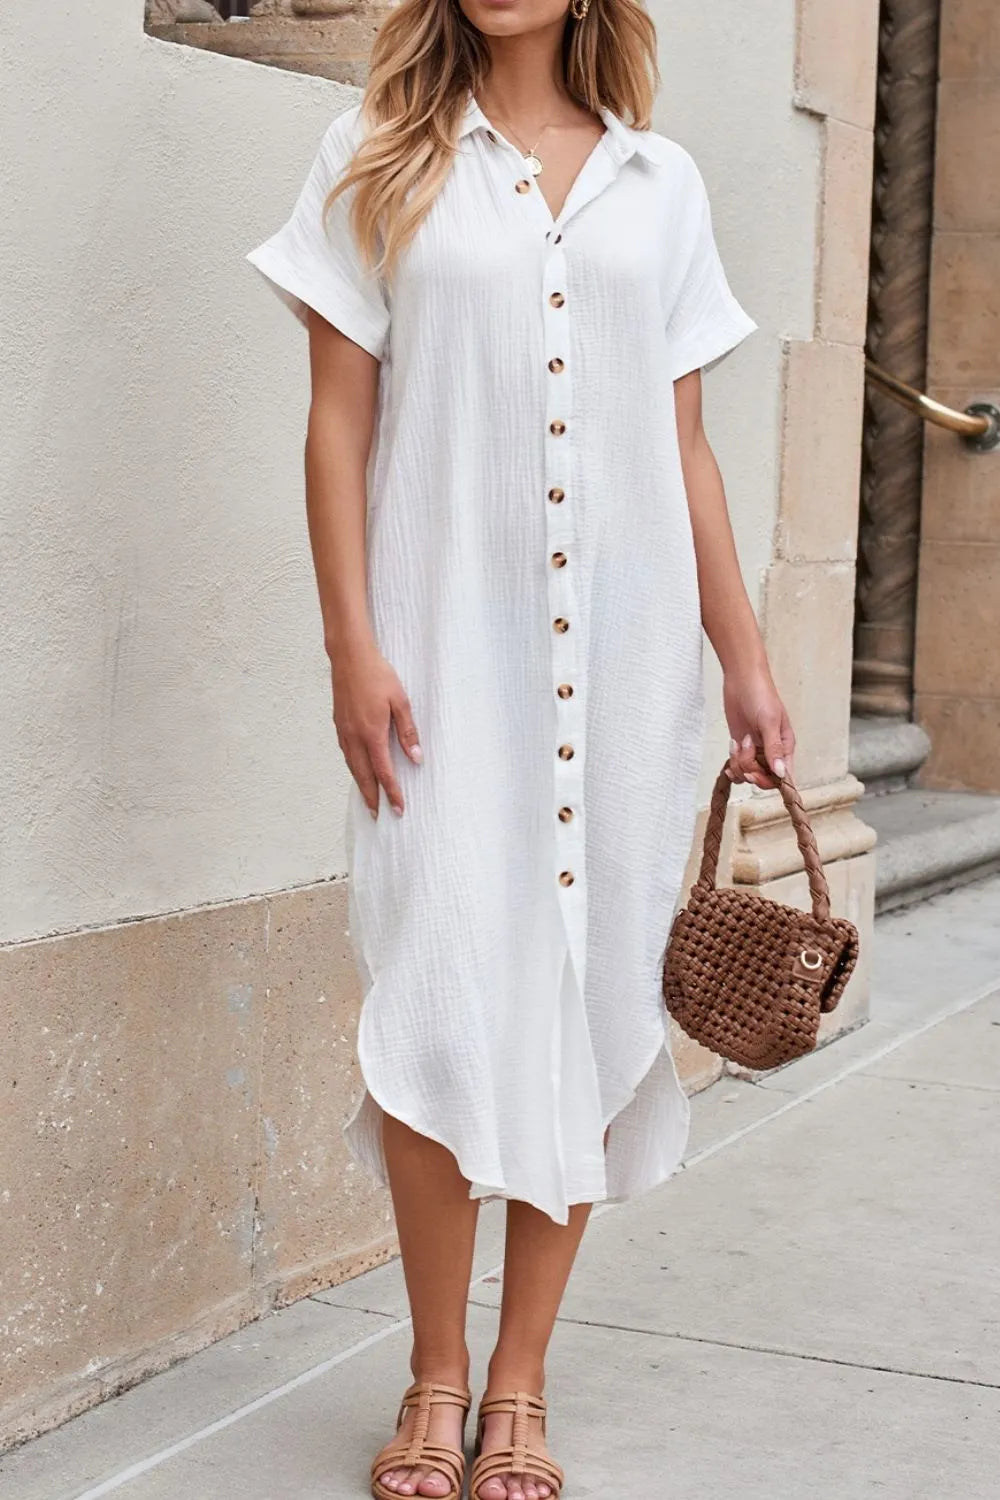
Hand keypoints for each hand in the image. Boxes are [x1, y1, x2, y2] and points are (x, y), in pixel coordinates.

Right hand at [330, 641, 421, 816]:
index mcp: (372, 733)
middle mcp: (355, 737)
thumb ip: (407, 731)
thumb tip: (415, 757)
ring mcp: (344, 732)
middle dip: (372, 798)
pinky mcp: (339, 725)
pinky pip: (347, 755)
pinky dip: (353, 769)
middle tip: (379, 816)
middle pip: (363, 777)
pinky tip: (359, 771)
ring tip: (369, 800)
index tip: (399, 808)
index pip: (383, 772)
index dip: (392, 792)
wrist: (349, 657)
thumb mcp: (400, 701)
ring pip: (352, 767)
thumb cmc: (377, 675)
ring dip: (361, 786)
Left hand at [723, 665, 794, 789]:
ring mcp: (755, 750)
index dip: (768, 780)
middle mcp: (772, 751)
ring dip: (739, 762)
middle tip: (744, 753)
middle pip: (763, 778)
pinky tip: (732, 746)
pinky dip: (732, 761)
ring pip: (747, 772)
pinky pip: (737, 766)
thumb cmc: (761, 695)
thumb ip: (774, 748)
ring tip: (739, 741)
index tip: (755, 773)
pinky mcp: (741, 746)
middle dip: (750, 770)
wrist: (741, 679)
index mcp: (785, 747)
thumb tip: (781, 773)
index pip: (782, 776)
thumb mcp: (769, 721)